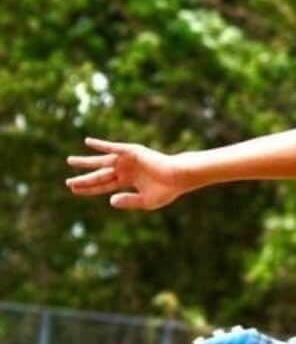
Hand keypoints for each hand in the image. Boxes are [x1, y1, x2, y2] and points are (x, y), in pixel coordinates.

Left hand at [66, 138, 183, 210]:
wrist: (178, 177)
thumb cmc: (166, 190)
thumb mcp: (145, 201)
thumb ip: (127, 201)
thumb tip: (109, 201)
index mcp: (128, 181)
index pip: (104, 185)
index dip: (89, 189)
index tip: (73, 190)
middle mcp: (125, 170)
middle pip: (99, 174)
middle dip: (84, 178)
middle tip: (68, 182)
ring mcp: (127, 160)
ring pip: (102, 161)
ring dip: (86, 161)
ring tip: (70, 161)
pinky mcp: (131, 152)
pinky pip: (113, 148)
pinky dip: (101, 145)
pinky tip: (88, 142)